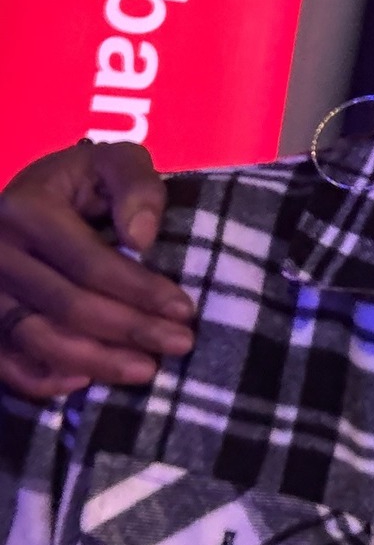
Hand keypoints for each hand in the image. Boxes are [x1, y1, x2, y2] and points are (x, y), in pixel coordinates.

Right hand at [0, 142, 195, 396]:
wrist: (30, 195)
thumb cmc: (84, 181)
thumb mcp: (115, 162)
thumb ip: (136, 185)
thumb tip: (141, 239)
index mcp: (28, 209)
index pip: (90, 263)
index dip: (140, 290)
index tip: (184, 309)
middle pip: (67, 306)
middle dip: (130, 330)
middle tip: (181, 344)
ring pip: (36, 339)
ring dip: (95, 361)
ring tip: (146, 370)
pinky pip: (2, 360)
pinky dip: (40, 378)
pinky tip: (83, 382)